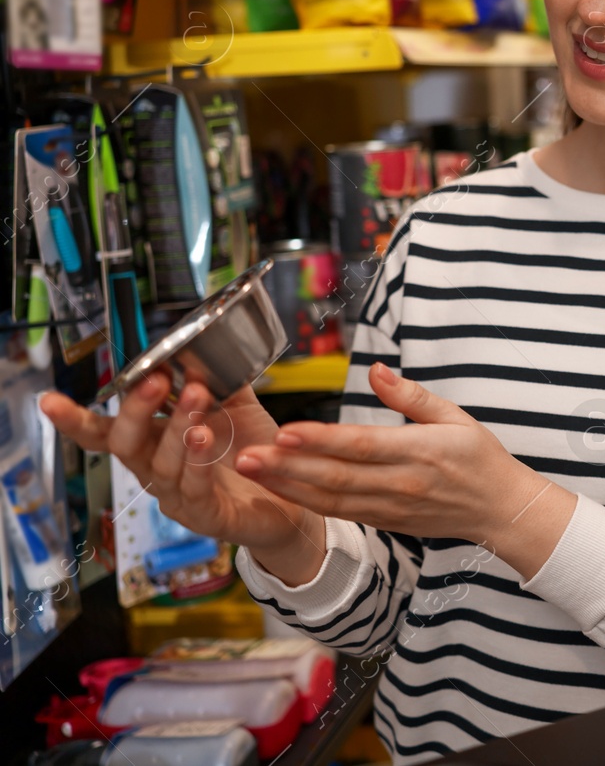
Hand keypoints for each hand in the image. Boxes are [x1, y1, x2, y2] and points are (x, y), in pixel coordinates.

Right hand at [39, 374, 324, 580]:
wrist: (293, 495)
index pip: (106, 433)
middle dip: (136, 410)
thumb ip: (219, 381)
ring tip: (197, 397)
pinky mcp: (206, 516)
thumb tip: (201, 348)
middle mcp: (158, 471)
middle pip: (126, 444)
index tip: (51, 401)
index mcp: (155, 443)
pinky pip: (194, 490)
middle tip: (155, 379)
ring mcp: (178, 497)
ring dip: (178, 427)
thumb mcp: (236, 408)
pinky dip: (198, 463)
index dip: (76, 420)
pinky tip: (206, 440)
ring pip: (162, 464)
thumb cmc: (254, 454)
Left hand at [236, 362, 576, 579]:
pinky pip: (339, 512)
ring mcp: (390, 507)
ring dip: (286, 486)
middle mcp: (401, 483)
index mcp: (420, 452)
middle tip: (246, 455)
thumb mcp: (456, 416)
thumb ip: (411, 396)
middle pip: (335, 476)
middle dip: (287, 467)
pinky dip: (306, 501)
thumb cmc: (480, 459)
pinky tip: (279, 489)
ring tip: (251, 471)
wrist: (501, 510)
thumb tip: (376, 370)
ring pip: (330, 499)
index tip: (286, 430)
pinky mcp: (384, 521)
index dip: (321, 440)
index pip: (361, 446)